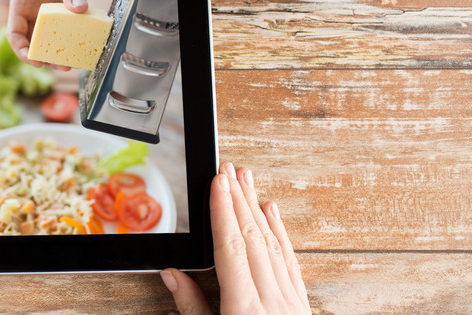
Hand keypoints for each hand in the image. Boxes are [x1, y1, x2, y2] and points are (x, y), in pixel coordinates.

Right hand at [6, 0, 95, 70]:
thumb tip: (80, 8)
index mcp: (21, 3)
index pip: (15, 33)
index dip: (23, 50)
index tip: (36, 60)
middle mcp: (33, 11)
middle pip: (34, 41)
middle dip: (45, 56)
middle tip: (61, 65)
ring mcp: (49, 13)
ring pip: (50, 40)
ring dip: (59, 52)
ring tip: (72, 62)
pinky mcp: (65, 12)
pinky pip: (67, 31)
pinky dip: (72, 40)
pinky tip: (82, 47)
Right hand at [160, 162, 308, 314]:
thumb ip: (192, 307)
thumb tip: (171, 275)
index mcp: (244, 309)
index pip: (230, 248)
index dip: (222, 211)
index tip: (217, 183)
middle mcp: (271, 300)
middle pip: (252, 238)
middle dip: (237, 199)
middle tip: (228, 170)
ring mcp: (290, 301)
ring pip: (272, 243)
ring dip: (256, 208)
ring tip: (246, 180)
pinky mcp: (300, 303)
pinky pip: (290, 260)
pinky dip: (280, 232)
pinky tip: (273, 211)